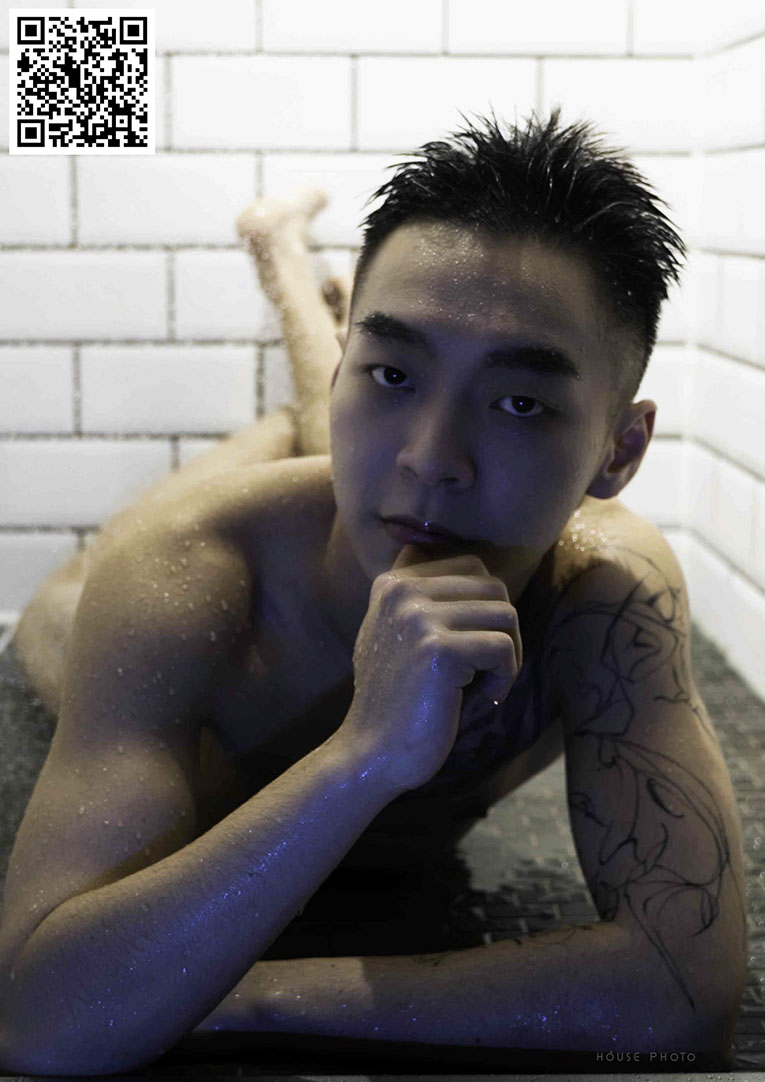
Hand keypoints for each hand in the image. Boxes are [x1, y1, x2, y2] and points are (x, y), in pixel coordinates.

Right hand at [338, 543, 522, 793]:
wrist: (371, 753)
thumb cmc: (396, 699)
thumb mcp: (396, 633)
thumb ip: (425, 598)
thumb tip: (481, 571)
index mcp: (392, 582)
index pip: (470, 565)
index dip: (485, 605)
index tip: (472, 645)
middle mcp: (402, 590)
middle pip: (493, 586)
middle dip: (502, 628)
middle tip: (487, 668)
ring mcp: (418, 617)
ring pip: (505, 614)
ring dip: (508, 654)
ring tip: (486, 683)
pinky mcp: (439, 649)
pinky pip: (502, 647)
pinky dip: (505, 676)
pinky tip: (486, 696)